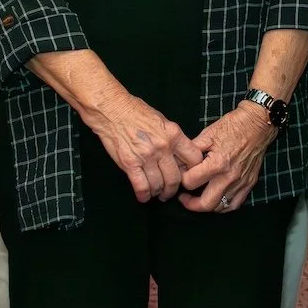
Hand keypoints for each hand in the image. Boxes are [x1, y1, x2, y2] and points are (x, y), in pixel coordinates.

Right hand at [82, 87, 203, 201]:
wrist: (113, 110)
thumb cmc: (137, 112)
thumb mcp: (163, 121)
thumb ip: (173, 138)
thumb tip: (180, 155)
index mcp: (174, 134)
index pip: (194, 159)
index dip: (192, 170)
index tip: (186, 174)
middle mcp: (163, 147)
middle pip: (176, 178)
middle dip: (173, 188)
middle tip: (169, 192)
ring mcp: (147, 156)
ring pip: (159, 185)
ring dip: (158, 192)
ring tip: (156, 193)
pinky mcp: (130, 164)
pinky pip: (141, 186)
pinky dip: (144, 195)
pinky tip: (144, 197)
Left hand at [178, 102, 276, 212]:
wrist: (258, 124)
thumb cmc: (232, 126)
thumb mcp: (207, 134)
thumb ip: (191, 152)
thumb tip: (179, 164)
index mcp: (217, 163)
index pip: (191, 182)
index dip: (182, 178)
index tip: (182, 174)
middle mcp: (229, 177)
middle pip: (205, 204)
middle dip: (189, 203)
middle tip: (184, 196)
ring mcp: (241, 182)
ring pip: (220, 207)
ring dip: (206, 205)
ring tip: (199, 197)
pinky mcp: (249, 183)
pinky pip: (234, 204)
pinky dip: (223, 206)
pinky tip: (217, 198)